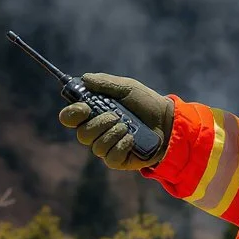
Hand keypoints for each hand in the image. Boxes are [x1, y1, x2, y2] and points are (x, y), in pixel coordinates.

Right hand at [59, 73, 174, 171]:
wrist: (168, 120)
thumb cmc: (146, 102)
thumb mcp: (127, 88)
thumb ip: (105, 83)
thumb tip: (84, 79)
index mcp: (94, 113)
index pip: (70, 117)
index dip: (71, 114)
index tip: (84, 107)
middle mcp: (97, 131)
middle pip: (82, 134)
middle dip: (99, 123)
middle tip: (115, 116)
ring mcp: (107, 147)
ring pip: (96, 146)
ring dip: (113, 133)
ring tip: (128, 126)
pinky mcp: (118, 160)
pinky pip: (110, 157)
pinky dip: (122, 145)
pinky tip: (132, 139)